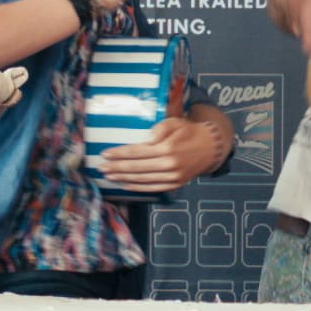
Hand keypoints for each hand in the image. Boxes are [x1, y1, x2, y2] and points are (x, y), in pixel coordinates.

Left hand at [96, 117, 218, 192]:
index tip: (105, 154)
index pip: (137, 152)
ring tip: (109, 176)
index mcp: (168, 148)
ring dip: (123, 178)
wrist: (209, 147)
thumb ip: (159, 129)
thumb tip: (145, 141)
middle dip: (116, 168)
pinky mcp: (175, 185)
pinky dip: (137, 188)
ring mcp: (173, 177)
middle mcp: (170, 165)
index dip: (119, 153)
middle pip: (136, 168)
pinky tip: (125, 185)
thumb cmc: (189, 131)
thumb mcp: (175, 122)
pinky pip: (152, 188)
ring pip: (142, 180)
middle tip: (101, 168)